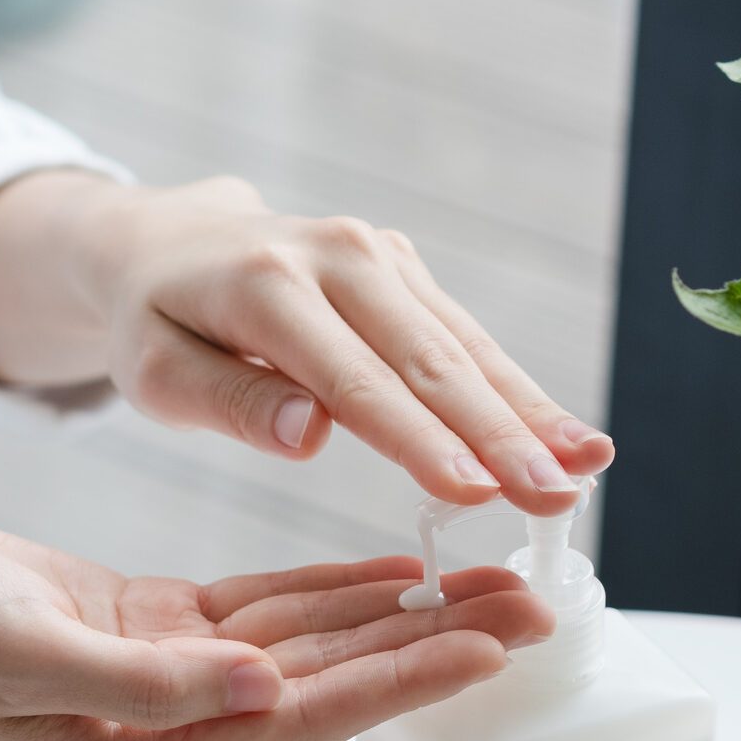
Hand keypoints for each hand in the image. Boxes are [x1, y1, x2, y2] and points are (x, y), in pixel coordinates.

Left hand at [0, 172, 613, 515]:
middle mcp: (337, 257)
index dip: (416, 441)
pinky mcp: (404, 270)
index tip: (473, 493)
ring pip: (463, 345)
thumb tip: (306, 432)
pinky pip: (465, 336)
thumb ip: (226, 400)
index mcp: (266, 285)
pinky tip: (568, 436)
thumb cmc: (156, 323)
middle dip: (500, 434)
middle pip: (428, 359)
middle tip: (555, 497)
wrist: (170, 243)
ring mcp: (379, 257)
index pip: (352, 381)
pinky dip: (516, 388)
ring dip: (528, 411)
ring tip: (587, 468)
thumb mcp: (153, 371)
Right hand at [0, 516, 552, 740]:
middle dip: (432, 648)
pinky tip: (398, 572)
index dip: (399, 682)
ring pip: (313, 646)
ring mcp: (175, 680)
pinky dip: (334, 593)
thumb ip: (146, 681)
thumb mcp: (27, 652)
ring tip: (492, 581)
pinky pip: (269, 613)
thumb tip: (263, 689)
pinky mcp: (164, 630)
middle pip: (331, 688)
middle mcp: (178, 728)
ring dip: (401, 615)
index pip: (302, 720)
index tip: (489, 649)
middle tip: (535, 609)